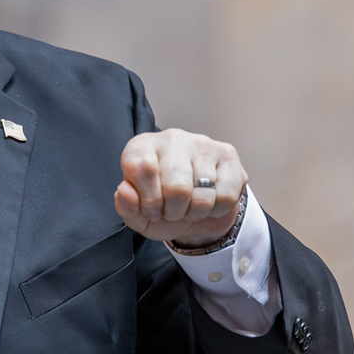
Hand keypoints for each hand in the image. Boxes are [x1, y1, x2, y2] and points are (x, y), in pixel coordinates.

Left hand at [116, 129, 246, 245]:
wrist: (193, 208)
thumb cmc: (161, 206)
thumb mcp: (138, 215)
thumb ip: (126, 207)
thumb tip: (125, 191)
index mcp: (142, 148)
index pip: (143, 169)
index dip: (149, 201)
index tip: (152, 211)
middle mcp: (171, 139)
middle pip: (177, 188)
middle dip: (174, 212)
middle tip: (172, 212)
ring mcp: (202, 144)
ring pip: (202, 195)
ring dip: (195, 213)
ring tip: (190, 207)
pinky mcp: (227, 154)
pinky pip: (226, 195)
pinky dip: (217, 210)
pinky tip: (209, 202)